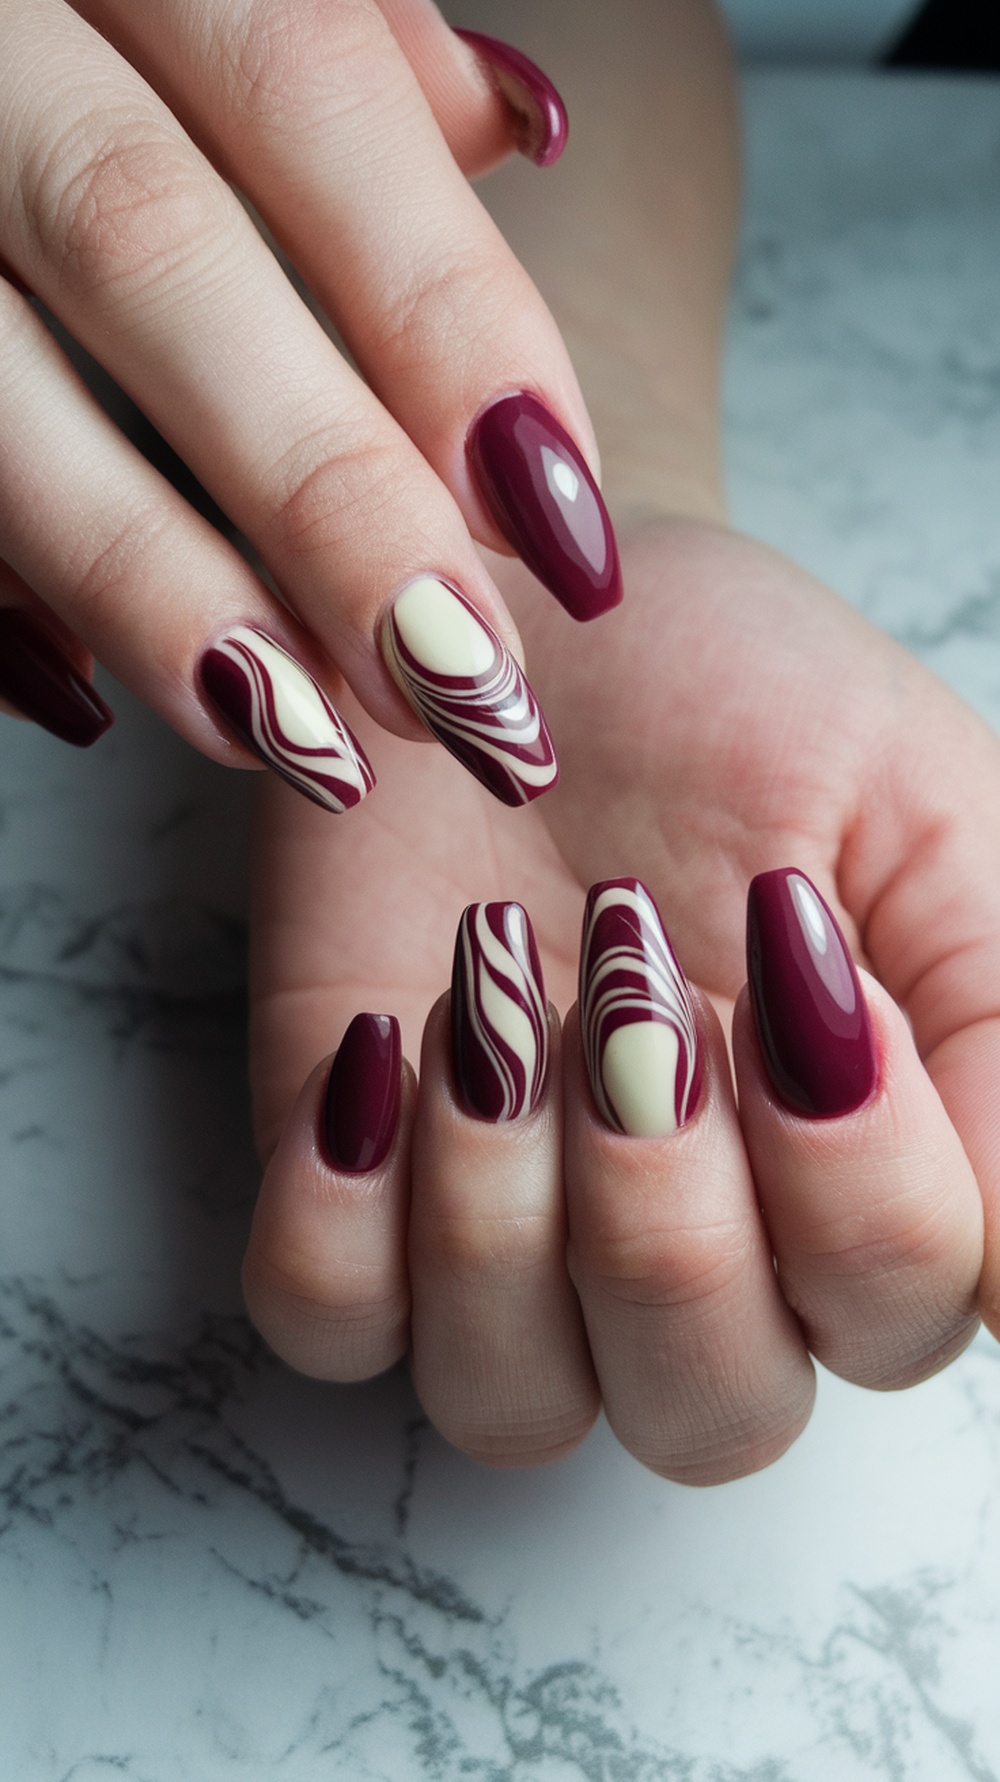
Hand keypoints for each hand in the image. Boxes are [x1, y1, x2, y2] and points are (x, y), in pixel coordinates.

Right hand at [0, 0, 617, 809]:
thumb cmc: (107, 17)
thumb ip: (346, 36)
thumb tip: (515, 127)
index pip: (309, 90)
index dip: (447, 315)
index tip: (565, 526)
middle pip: (151, 251)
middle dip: (324, 492)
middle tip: (462, 683)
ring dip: (158, 585)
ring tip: (314, 744)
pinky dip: (1, 591)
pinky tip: (90, 700)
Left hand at [242, 519, 996, 1481]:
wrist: (516, 613)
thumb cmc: (729, 695)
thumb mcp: (918, 809)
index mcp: (853, 1166)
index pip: (895, 1314)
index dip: (860, 1188)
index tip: (800, 966)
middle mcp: (692, 1235)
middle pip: (707, 1410)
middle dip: (668, 1215)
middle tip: (635, 996)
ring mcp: (507, 1226)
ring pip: (511, 1400)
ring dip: (500, 1215)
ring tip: (492, 1006)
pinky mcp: (344, 1178)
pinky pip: (325, 1318)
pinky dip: (341, 1217)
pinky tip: (384, 1042)